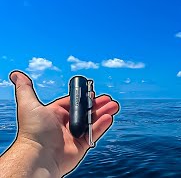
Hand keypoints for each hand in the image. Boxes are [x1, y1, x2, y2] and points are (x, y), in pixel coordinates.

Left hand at [0, 71, 118, 176]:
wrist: (40, 155)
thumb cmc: (33, 131)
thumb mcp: (29, 104)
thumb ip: (25, 89)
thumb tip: (17, 74)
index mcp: (55, 114)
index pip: (73, 103)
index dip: (84, 98)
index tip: (94, 92)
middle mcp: (65, 124)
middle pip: (86, 112)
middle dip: (98, 105)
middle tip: (109, 99)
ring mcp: (74, 135)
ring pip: (93, 121)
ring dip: (104, 113)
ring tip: (114, 106)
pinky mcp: (82, 145)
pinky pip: (94, 133)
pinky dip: (102, 125)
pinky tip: (109, 117)